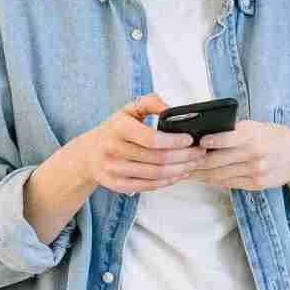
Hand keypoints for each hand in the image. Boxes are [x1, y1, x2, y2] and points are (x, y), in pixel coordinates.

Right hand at [67, 94, 208, 194]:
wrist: (89, 153)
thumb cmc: (116, 129)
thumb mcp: (129, 109)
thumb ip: (151, 102)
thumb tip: (171, 109)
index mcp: (118, 128)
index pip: (151, 139)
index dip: (174, 141)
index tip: (191, 139)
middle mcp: (113, 150)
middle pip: (158, 159)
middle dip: (184, 157)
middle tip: (200, 152)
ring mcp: (113, 170)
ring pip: (155, 174)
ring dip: (180, 170)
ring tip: (193, 163)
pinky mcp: (116, 185)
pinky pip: (148, 186)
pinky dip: (167, 181)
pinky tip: (179, 174)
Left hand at [185, 120, 289, 190]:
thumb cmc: (271, 137)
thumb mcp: (256, 127)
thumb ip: (233, 131)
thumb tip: (203, 134)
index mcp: (253, 134)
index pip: (229, 138)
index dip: (211, 142)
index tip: (196, 143)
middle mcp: (254, 153)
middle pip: (217, 161)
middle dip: (195, 162)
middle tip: (178, 160)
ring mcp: (255, 171)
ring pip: (219, 175)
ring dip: (198, 174)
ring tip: (183, 170)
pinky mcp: (255, 184)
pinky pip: (227, 183)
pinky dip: (211, 180)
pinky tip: (200, 177)